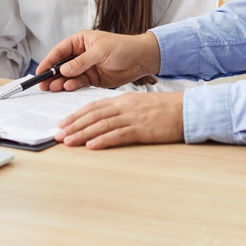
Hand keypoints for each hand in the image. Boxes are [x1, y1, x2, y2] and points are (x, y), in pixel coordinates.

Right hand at [35, 30, 161, 91]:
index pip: (60, 51)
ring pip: (68, 76)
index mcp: (80, 41)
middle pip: (61, 65)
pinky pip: (78, 83)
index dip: (49, 61)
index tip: (40, 71)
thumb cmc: (123, 47)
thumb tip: (64, 69)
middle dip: (52, 74)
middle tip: (43, 84)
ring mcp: (86, 67)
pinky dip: (72, 86)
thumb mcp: (101, 51)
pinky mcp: (92, 79)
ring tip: (53, 88)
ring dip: (60, 82)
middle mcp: (81, 54)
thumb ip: (82, 61)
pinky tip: (67, 88)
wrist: (141, 59)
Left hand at [56, 92, 184, 148]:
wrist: (186, 110)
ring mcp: (133, 118)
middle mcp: (124, 107)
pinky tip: (91, 146)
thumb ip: (122, 110)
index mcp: (123, 100)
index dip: (76, 115)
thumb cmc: (165, 110)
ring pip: (101, 125)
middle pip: (93, 115)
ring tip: (68, 141)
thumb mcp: (140, 105)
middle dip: (73, 124)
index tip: (63, 122)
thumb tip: (106, 120)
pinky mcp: (142, 130)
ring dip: (82, 133)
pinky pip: (119, 135)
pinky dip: (103, 140)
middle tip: (58, 134)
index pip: (94, 106)